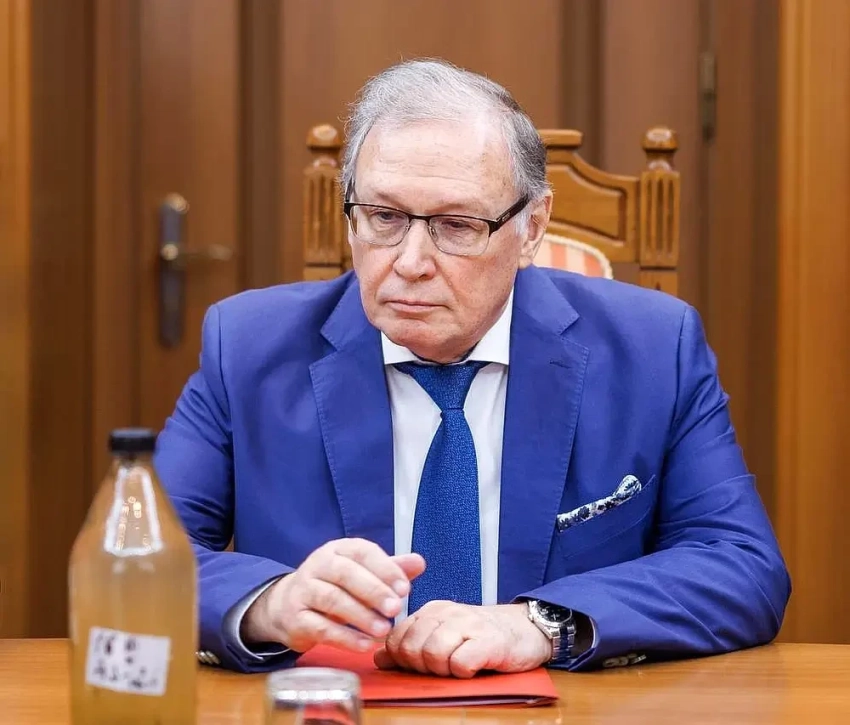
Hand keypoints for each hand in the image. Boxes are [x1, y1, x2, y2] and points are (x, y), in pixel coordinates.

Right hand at [241, 538, 424, 652]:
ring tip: (384, 629)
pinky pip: (320, 627)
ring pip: (332, 600)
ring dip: (360, 616)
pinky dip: (345, 637)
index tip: (405, 588)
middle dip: (373, 591)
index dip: (385, 569)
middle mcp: (318, 565)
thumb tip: (419, 562)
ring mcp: (303, 591)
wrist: (287, 605)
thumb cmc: (335, 586)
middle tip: (395, 608)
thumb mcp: (362, 573)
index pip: (362, 552)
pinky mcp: (295, 618)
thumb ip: (390, 568)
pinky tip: (365, 644)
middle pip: (345, 574)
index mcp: (338, 549)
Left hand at [374, 601, 551, 677]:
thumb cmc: (481, 637)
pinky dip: (463, 672)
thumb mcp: (443, 636)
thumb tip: (379, 658)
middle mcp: (447, 612)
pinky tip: (473, 667)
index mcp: (431, 610)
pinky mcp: (489, 641)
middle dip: (421, 667)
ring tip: (458, 666)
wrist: (525, 629)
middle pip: (411, 648)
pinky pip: (460, 663)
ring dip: (443, 670)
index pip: (396, 638)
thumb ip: (412, 644)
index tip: (420, 665)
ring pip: (432, 655)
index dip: (402, 660)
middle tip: (442, 668)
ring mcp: (468, 624)